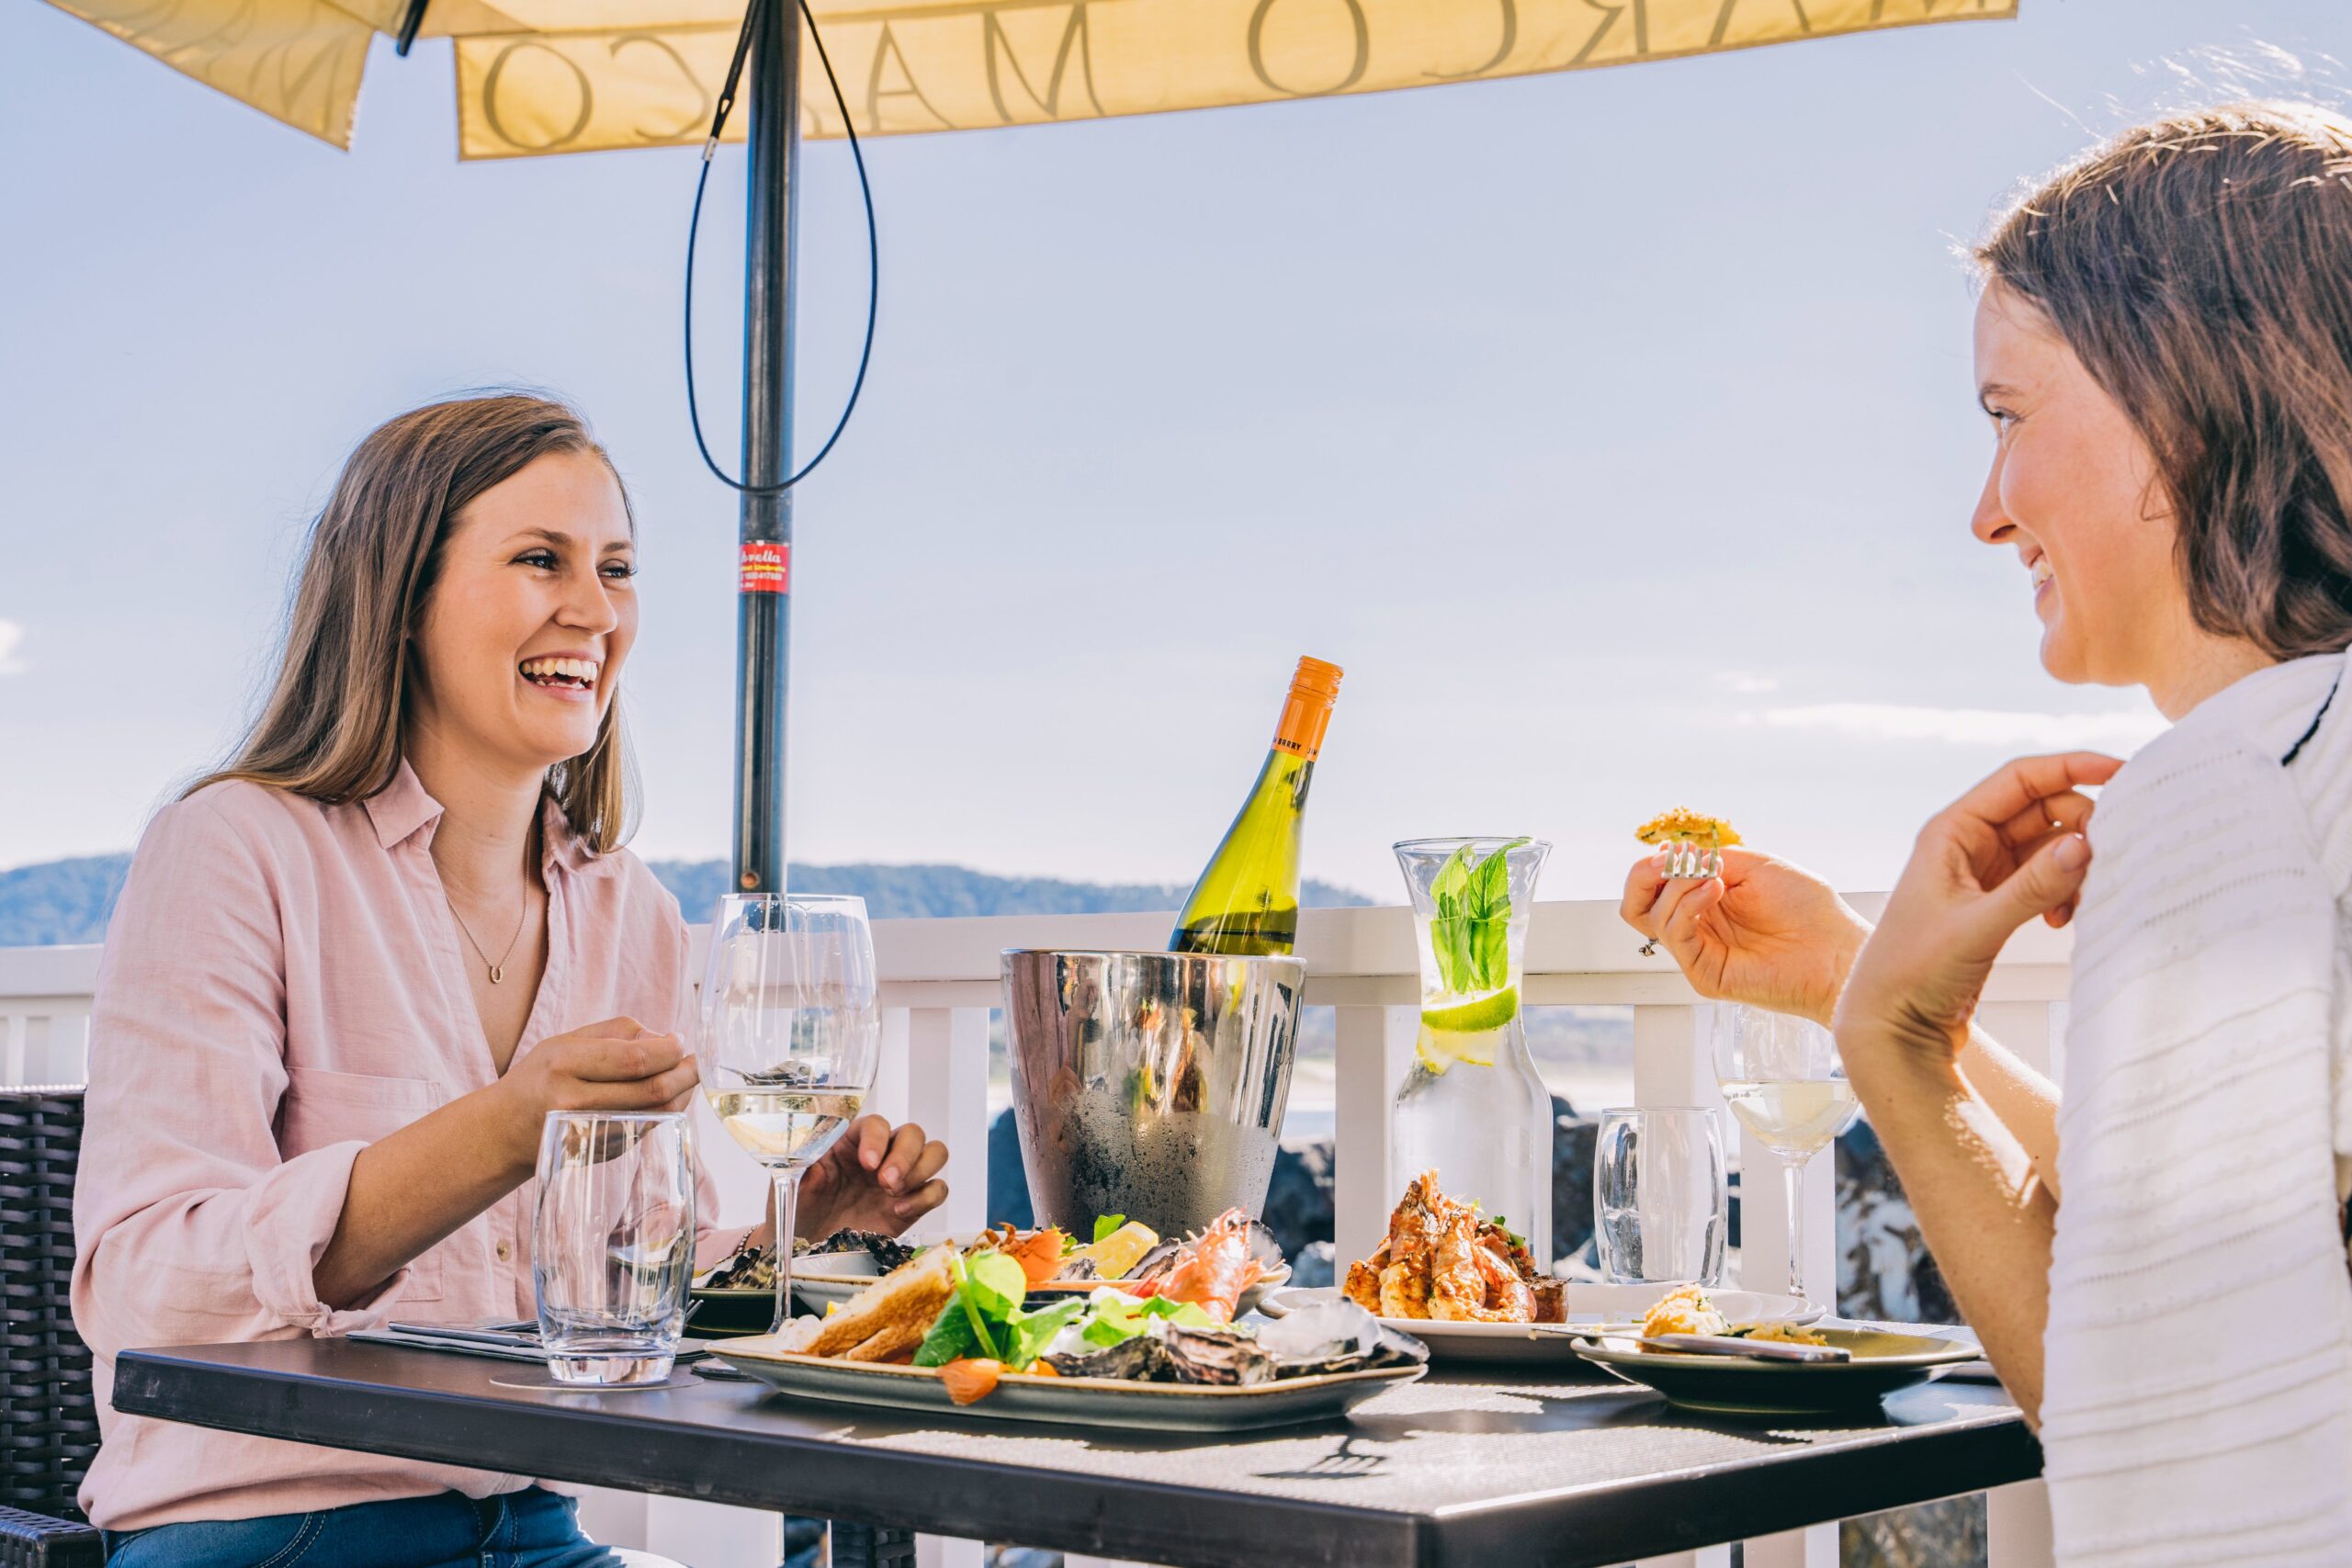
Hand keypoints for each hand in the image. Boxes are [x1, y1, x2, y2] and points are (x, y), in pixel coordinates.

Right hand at [484, 1016, 698, 1175]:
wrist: (507, 1130)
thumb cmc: (543, 1075)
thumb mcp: (566, 1041)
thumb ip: (617, 1032)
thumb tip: (666, 1038)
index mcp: (565, 1064)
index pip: (635, 1059)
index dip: (669, 1050)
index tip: (680, 1041)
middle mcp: (575, 1102)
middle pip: (651, 1090)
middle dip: (685, 1073)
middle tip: (696, 1061)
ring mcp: (590, 1133)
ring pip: (656, 1114)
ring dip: (683, 1093)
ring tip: (688, 1075)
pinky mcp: (602, 1151)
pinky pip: (647, 1128)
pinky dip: (668, 1110)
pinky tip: (670, 1095)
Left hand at [792, 1115, 948, 1239]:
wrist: (809, 1246)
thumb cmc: (801, 1208)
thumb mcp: (795, 1182)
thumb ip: (805, 1158)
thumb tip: (810, 1141)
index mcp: (852, 1141)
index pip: (877, 1124)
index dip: (877, 1139)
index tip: (868, 1163)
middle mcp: (882, 1153)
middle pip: (913, 1133)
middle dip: (905, 1156)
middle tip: (886, 1183)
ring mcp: (900, 1177)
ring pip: (935, 1152)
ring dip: (920, 1170)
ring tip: (894, 1195)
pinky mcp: (913, 1203)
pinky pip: (938, 1189)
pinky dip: (927, 1197)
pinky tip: (901, 1211)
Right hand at [1621, 847, 1870, 1025]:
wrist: (1836, 949)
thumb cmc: (1807, 908)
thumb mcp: (1756, 864)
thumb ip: (1712, 858)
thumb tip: (1675, 856)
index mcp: (1705, 900)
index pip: (1654, 884)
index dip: (1654, 864)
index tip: (1674, 848)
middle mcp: (1697, 926)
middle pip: (1635, 905)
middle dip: (1642, 876)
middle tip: (1666, 861)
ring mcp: (1698, 952)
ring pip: (1650, 918)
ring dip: (1676, 887)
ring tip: (1713, 878)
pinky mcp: (1704, 974)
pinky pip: (1675, 938)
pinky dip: (1687, 907)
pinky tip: (1715, 891)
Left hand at [1836, 752, 2118, 1066]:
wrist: (1893, 1024)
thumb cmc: (1913, 971)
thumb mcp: (1976, 926)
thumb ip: (2033, 888)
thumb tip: (2085, 845)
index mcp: (1950, 831)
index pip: (2019, 778)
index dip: (2071, 768)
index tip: (2120, 772)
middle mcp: (1966, 844)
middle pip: (2041, 808)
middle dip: (2079, 827)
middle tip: (2105, 859)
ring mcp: (1982, 873)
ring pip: (2047, 845)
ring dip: (2073, 865)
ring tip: (2079, 901)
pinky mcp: (1995, 903)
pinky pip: (2044, 878)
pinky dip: (2063, 891)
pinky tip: (2062, 920)